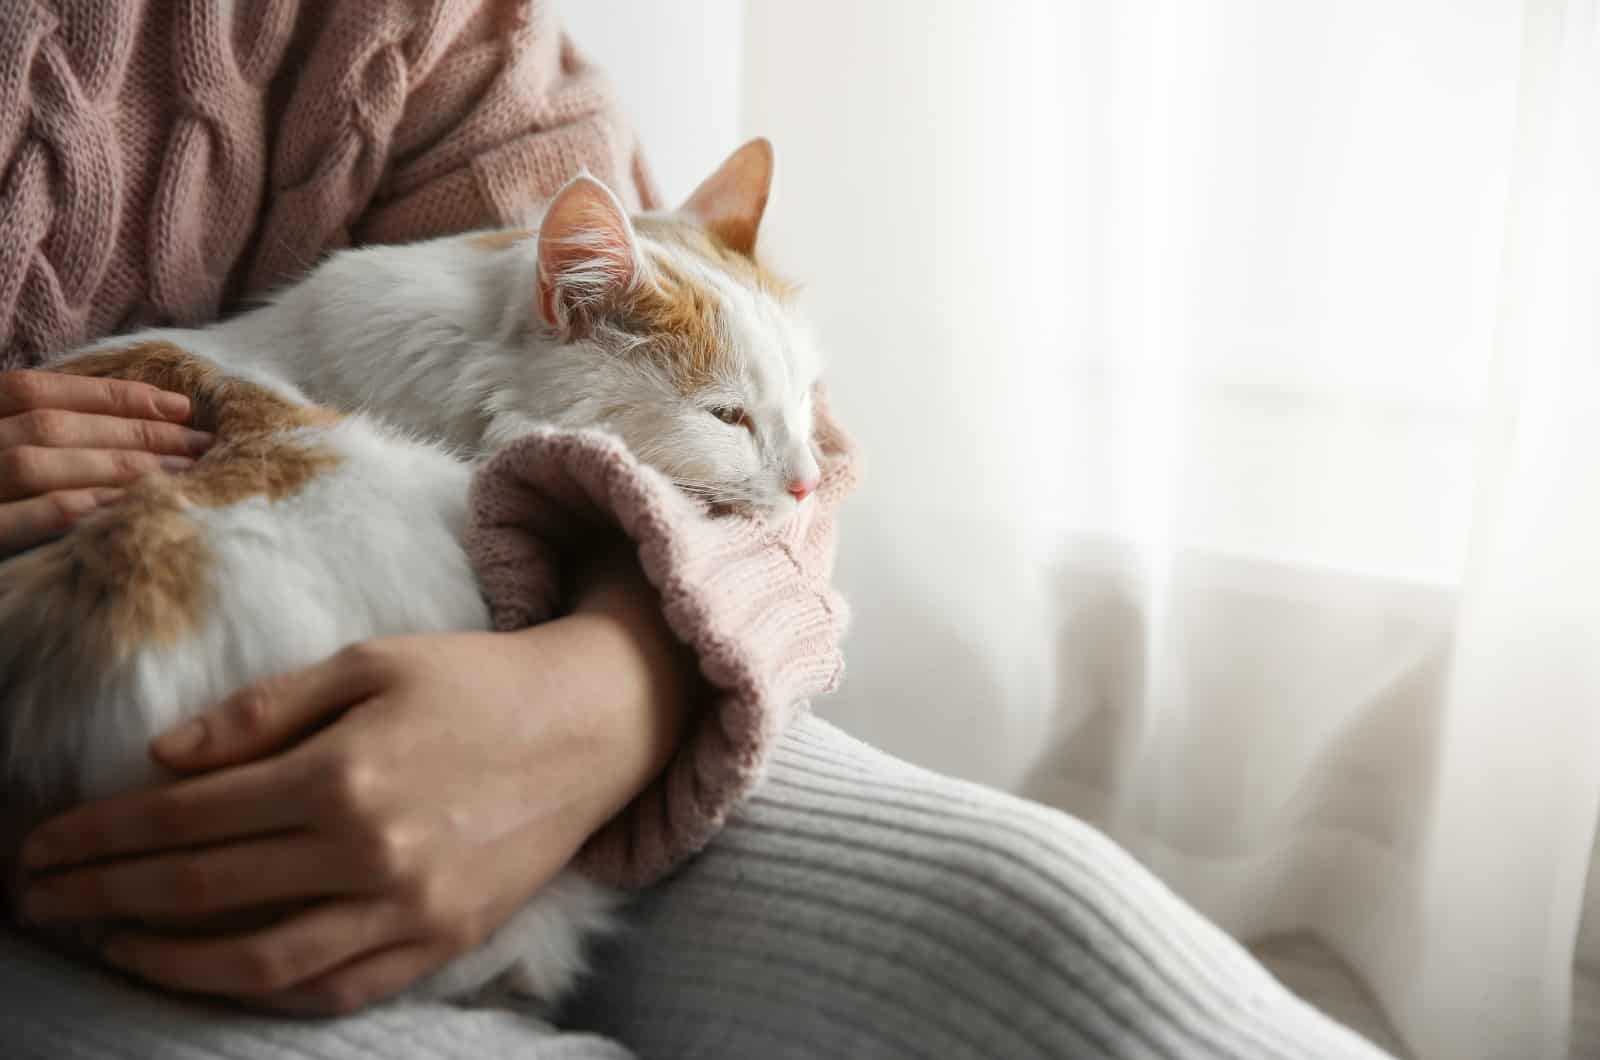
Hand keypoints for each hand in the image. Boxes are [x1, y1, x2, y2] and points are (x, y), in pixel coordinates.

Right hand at [0, 368, 214, 554]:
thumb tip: (126, 423)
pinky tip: (122, 509)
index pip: (40, 391)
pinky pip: (18, 519)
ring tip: (181, 474)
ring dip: (115, 466)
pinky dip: (71, 508)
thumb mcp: (5, 448)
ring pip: (37, 464)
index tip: (181, 405)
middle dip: (133, 432)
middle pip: (51, 427)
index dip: (112, 394)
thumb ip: (39, 435)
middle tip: (202, 445)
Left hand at [17, 551, 692, 1014]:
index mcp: (345, 772)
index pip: (188, 818)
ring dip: (168, 958)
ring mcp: (410, 909)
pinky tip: (218, 973)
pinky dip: (264, 992)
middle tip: (42, 896)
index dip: (103, 834)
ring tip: (112, 943)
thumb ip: (266, 710)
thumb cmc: (478, 681)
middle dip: (105, 892)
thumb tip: (165, 760)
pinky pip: (336, 990)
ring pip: (259, 961)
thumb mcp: (373, 663)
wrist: (593, 726)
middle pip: (204, 887)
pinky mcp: (444, 940)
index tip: (49, 842)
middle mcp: (371, 852)